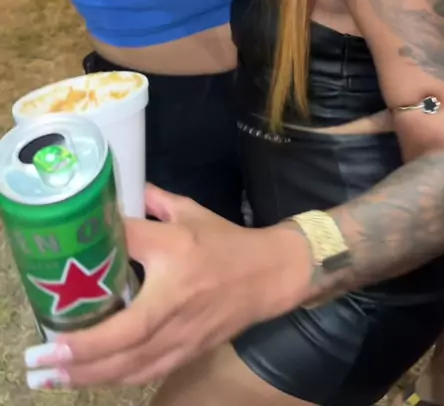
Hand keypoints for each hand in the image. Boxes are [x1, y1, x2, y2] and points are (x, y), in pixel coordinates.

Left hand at [24, 186, 309, 389]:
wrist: (269, 275)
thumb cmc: (224, 241)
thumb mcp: (188, 212)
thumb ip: (151, 202)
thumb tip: (112, 197)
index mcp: (175, 253)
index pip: (132, 248)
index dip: (97, 258)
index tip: (61, 271)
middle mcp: (175, 299)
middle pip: (124, 335)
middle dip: (80, 351)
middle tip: (43, 355)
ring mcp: (182, 332)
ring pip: (131, 364)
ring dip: (89, 373)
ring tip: (54, 374)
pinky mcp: (186, 351)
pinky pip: (146, 372)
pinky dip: (115, 378)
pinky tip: (89, 378)